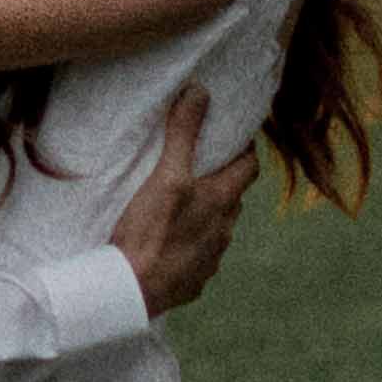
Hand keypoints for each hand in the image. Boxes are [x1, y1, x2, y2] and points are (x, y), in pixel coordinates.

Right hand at [104, 85, 264, 320]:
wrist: (132, 289)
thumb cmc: (151, 230)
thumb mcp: (165, 175)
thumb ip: (184, 134)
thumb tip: (200, 92)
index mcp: (222, 201)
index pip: (249, 168)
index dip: (245, 151)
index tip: (234, 138)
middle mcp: (224, 230)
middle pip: (232, 197)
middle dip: (222, 180)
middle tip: (200, 166)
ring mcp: (212, 258)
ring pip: (217, 227)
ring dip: (206, 213)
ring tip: (181, 203)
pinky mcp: (196, 279)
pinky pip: (200, 255)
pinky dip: (191, 243)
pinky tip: (170, 241)